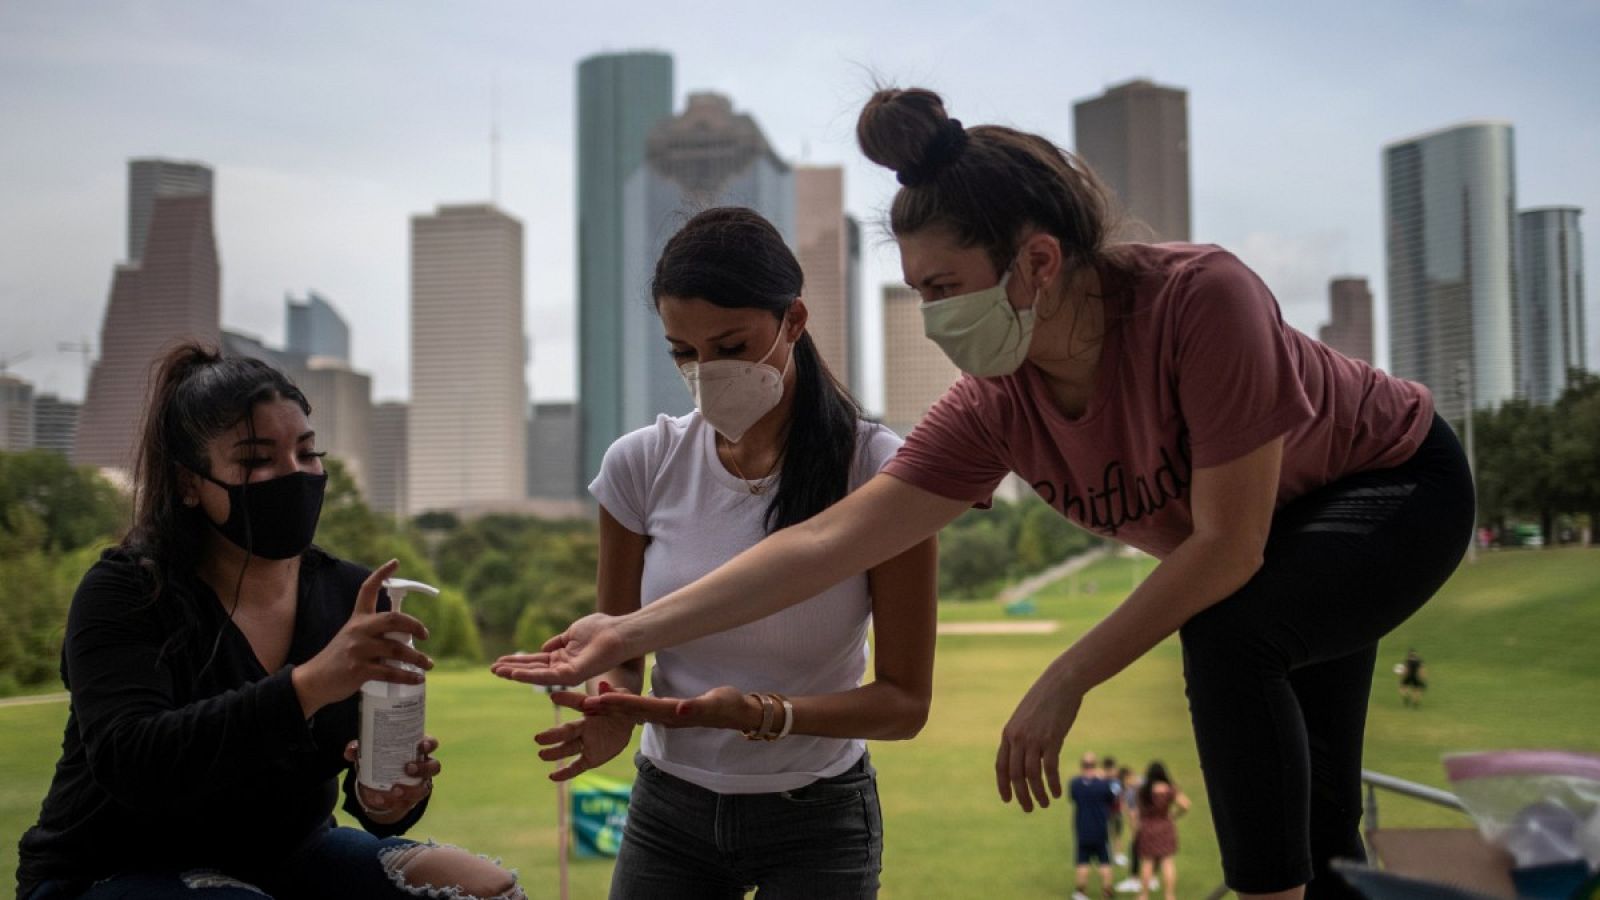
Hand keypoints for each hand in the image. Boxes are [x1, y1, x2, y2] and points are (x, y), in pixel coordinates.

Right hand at [293, 560, 432, 716]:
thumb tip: (406, 638)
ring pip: (396, 650)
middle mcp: (358, 630)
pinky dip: (407, 676)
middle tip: (425, 634)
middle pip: (393, 619)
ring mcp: (358, 649)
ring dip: (417, 658)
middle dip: (414, 625)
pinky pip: (390, 672)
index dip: (381, 574)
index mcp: (357, 619)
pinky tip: (418, 679)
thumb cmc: (339, 659)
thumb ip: (374, 634)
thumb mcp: (352, 637)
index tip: (395, 562)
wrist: (315, 680)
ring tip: (428, 664)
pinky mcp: (359, 669)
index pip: (367, 590)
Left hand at [344, 735, 439, 821]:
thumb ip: (360, 749)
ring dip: (410, 790)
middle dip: (423, 768)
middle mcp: (423, 767)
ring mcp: (419, 785)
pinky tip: (379, 799)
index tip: (421, 745)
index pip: (432, 744)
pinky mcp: (410, 800)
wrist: (379, 784)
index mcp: (417, 750)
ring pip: (424, 788)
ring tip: (394, 790)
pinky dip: (391, 802)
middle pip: (434, 766)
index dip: (430, 744)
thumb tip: (350, 751)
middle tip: (408, 768)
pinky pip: (406, 803)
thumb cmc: (380, 760)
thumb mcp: (370, 753)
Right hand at [489, 613, 628, 686]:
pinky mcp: (572, 674)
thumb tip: (543, 647)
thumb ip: (559, 641)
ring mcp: (567, 672)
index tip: (499, 661)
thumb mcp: (574, 632)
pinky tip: (514, 673)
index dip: (518, 661)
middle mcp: (563, 666)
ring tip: (497, 671)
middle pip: (532, 669)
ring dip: (516, 673)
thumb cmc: (602, 629)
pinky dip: (530, 675)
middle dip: (512, 669)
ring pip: (536, 675)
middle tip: (492, 669)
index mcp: (563, 656)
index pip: (536, 661)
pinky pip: (547, 677)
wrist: (619, 632)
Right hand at [534, 682, 635, 780]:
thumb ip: (612, 693)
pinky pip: (577, 766)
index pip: (577, 703)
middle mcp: (584, 726)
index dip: (567, 699)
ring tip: (542, 754)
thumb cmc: (622, 706)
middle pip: (568, 731)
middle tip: (538, 738)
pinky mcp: (591, 758)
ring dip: (555, 752)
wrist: (628, 723)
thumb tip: (602, 685)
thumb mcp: (623, 697)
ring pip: (568, 748)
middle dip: (554, 735)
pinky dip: (566, 772)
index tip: (554, 697)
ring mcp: (586, 743)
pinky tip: (552, 776)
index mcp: (590, 708)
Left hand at [581, 684, 756, 731]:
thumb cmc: (727, 706)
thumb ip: (696, 708)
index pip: (639, 708)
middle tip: (573, 701)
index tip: (598, 698)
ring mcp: (660, 716)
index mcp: (670, 714)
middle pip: (624, 713)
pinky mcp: (660, 712)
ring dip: (603, 707)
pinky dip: (617, 705)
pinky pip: (634, 711)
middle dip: (599, 708)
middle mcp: (660, 717)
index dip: (618, 702)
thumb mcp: (715, 704)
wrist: (734, 714)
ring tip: (580, 701)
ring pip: (625, 713)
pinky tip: (604, 700)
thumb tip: (680, 710)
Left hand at [995, 664, 1083, 812]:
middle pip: (1016, 775)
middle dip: (1022, 795)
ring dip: (1038, 793)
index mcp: (1008, 733)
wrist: (1061, 682)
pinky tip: (1057, 793)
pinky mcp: (1052, 739)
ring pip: (1032, 775)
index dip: (1003, 785)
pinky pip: (1049, 769)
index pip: (1001, 766)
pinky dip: (1052, 784)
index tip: (1008, 800)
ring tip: (1045, 804)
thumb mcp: (1026, 717)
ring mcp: (1034, 739)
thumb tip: (1022, 756)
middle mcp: (1018, 738)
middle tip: (1028, 809)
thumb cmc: (1045, 700)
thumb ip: (1021, 736)